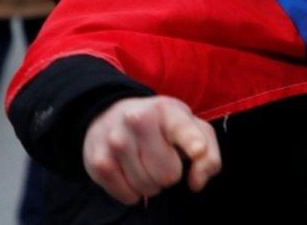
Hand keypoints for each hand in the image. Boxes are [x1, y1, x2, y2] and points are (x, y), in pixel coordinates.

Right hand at [82, 96, 221, 204]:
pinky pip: (128, 196)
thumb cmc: (161, 125)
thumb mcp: (190, 127)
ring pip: (148, 188)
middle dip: (170, 173)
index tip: (197, 149)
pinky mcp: (99, 162)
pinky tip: (130, 172)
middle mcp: (138, 121)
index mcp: (166, 110)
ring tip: (144, 162)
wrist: (110, 113)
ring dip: (151, 183)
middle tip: (161, 157)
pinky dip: (133, 192)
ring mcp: (116, 141)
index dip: (192, 142)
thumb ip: (207, 155)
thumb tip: (196, 183)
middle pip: (168, 175)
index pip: (182, 129)